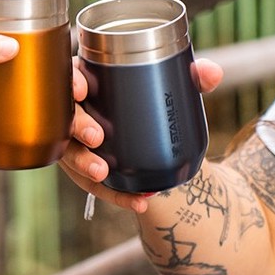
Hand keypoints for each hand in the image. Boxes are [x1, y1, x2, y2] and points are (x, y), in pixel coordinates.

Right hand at [58, 57, 223, 212]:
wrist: (149, 134)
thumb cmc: (148, 98)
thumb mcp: (169, 84)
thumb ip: (191, 76)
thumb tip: (211, 72)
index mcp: (86, 79)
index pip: (68, 76)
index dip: (69, 82)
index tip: (81, 89)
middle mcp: (72, 111)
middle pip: (63, 118)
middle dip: (76, 127)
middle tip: (95, 136)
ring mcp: (73, 142)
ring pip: (69, 154)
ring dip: (83, 164)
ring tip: (102, 173)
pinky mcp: (83, 170)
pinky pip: (92, 186)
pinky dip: (114, 194)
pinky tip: (137, 201)